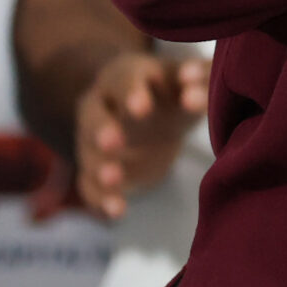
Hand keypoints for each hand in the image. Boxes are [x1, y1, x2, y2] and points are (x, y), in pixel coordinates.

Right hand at [72, 50, 210, 219]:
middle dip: (101, 128)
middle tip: (113, 142)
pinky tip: (116, 210)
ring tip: (114, 179)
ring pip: (88, 152)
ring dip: (99, 167)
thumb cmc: (176, 92)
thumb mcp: (190, 81)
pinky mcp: (95, 170)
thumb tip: (193, 76)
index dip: (132, 92)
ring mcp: (94, 139)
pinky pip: (90, 184)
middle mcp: (102, 105)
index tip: (142, 108)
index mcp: (126, 75)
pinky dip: (100, 198)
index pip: (124, 79)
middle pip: (93, 114)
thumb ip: (198, 77)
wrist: (157, 119)